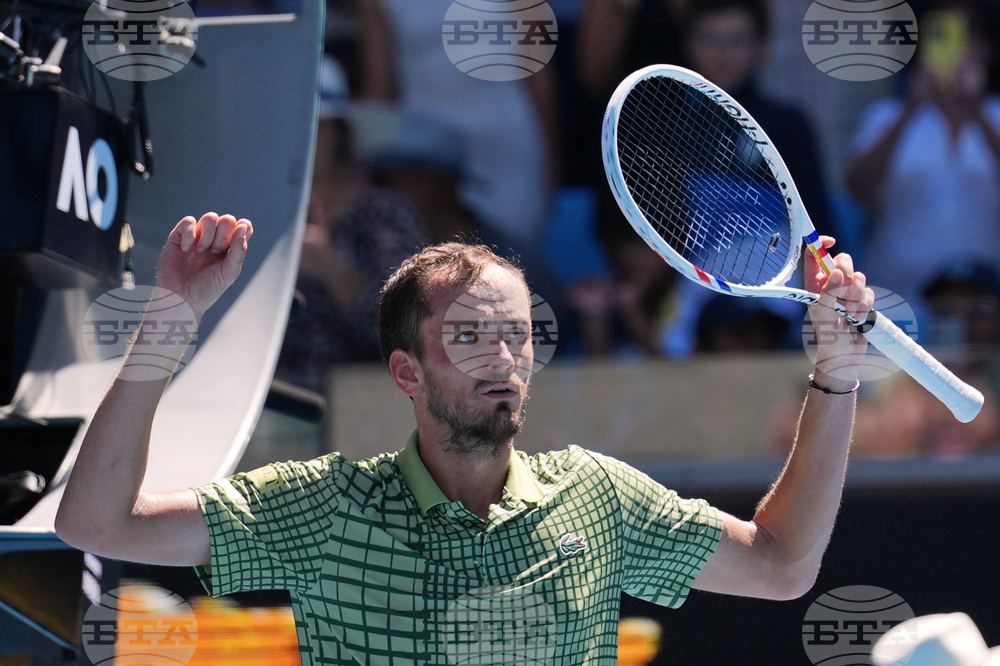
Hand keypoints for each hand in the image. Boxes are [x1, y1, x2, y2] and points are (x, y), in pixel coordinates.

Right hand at [156, 213, 252, 321]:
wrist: (181, 299)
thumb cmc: (208, 289)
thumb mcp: (229, 272)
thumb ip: (239, 249)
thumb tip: (243, 226)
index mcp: (231, 247)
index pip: (243, 226)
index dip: (242, 229)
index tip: (234, 245)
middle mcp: (216, 239)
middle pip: (228, 219)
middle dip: (223, 236)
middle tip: (215, 252)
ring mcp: (198, 236)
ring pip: (210, 218)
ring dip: (208, 236)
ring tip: (200, 252)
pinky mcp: (179, 236)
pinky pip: (189, 221)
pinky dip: (190, 234)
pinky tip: (187, 249)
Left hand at [805, 237, 873, 389]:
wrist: (845, 357)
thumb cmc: (827, 338)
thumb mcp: (823, 315)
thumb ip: (827, 293)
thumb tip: (834, 272)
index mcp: (814, 285)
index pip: (813, 256)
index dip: (820, 244)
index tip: (831, 241)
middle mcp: (830, 286)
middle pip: (842, 262)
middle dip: (846, 274)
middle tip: (844, 291)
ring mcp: (847, 293)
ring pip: (858, 277)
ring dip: (856, 297)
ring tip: (848, 314)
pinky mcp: (862, 302)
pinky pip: (869, 293)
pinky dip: (865, 307)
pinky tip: (857, 320)